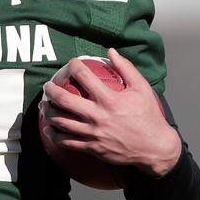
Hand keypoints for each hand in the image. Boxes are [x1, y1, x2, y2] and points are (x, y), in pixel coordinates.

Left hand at [41, 49, 181, 177]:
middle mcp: (99, 116)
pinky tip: (48, 129)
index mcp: (110, 99)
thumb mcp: (142, 88)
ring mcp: (94, 134)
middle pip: (65, 100)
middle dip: (51, 90)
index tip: (71, 63)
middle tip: (47, 86)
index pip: (84, 77)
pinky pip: (67, 142)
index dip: (74, 66)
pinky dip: (54, 135)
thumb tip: (111, 51)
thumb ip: (126, 68)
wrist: (155, 148)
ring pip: (62, 122)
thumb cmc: (149, 116)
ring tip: (44, 106)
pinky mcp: (92, 148)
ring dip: (48, 112)